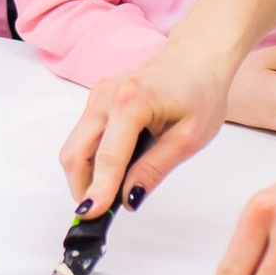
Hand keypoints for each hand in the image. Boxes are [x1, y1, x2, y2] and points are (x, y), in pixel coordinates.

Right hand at [59, 37, 239, 215]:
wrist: (198, 57)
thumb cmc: (200, 92)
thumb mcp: (189, 138)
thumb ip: (155, 169)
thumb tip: (129, 198)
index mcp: (131, 102)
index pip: (107, 157)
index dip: (98, 190)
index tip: (91, 217)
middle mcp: (105, 96)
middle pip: (75, 152)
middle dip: (81, 187)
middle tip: (100, 214)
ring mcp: (97, 96)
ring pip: (75, 146)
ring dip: (85, 175)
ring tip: (109, 196)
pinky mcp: (97, 99)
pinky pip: (84, 136)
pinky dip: (91, 160)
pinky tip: (113, 173)